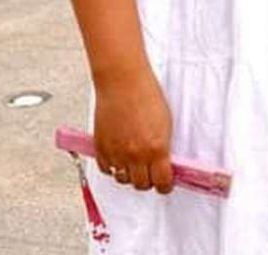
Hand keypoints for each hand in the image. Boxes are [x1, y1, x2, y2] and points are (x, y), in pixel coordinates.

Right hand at [93, 68, 173, 193]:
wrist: (123, 82)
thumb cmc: (146, 95)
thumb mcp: (165, 122)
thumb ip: (164, 147)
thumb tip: (165, 164)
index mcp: (157, 148)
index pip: (162, 182)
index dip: (165, 185)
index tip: (166, 183)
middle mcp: (136, 155)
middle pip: (142, 185)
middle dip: (148, 180)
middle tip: (150, 172)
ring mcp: (117, 153)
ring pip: (123, 179)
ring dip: (129, 174)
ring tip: (133, 162)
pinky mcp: (101, 148)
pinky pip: (107, 169)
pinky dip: (113, 166)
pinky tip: (119, 156)